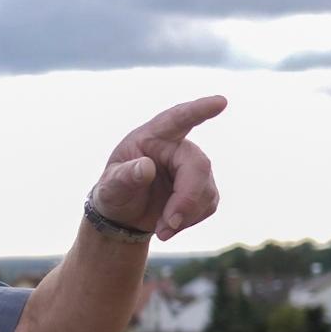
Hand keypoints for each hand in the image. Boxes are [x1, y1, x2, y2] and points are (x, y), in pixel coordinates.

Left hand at [89, 95, 225, 240]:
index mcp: (153, 137)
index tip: (220, 102)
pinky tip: (170, 226)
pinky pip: (208, 204)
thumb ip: (125, 177)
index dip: (199, 110)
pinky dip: (189, 220)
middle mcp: (177, 148)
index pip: (178, 119)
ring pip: (205, 190)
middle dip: (186, 199)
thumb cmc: (114, 192)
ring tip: (161, 229)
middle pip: (198, 166)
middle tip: (168, 224)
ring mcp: (192, 168)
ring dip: (185, 215)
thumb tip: (146, 167)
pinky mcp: (202, 188)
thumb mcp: (110, 187)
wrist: (123, 215)